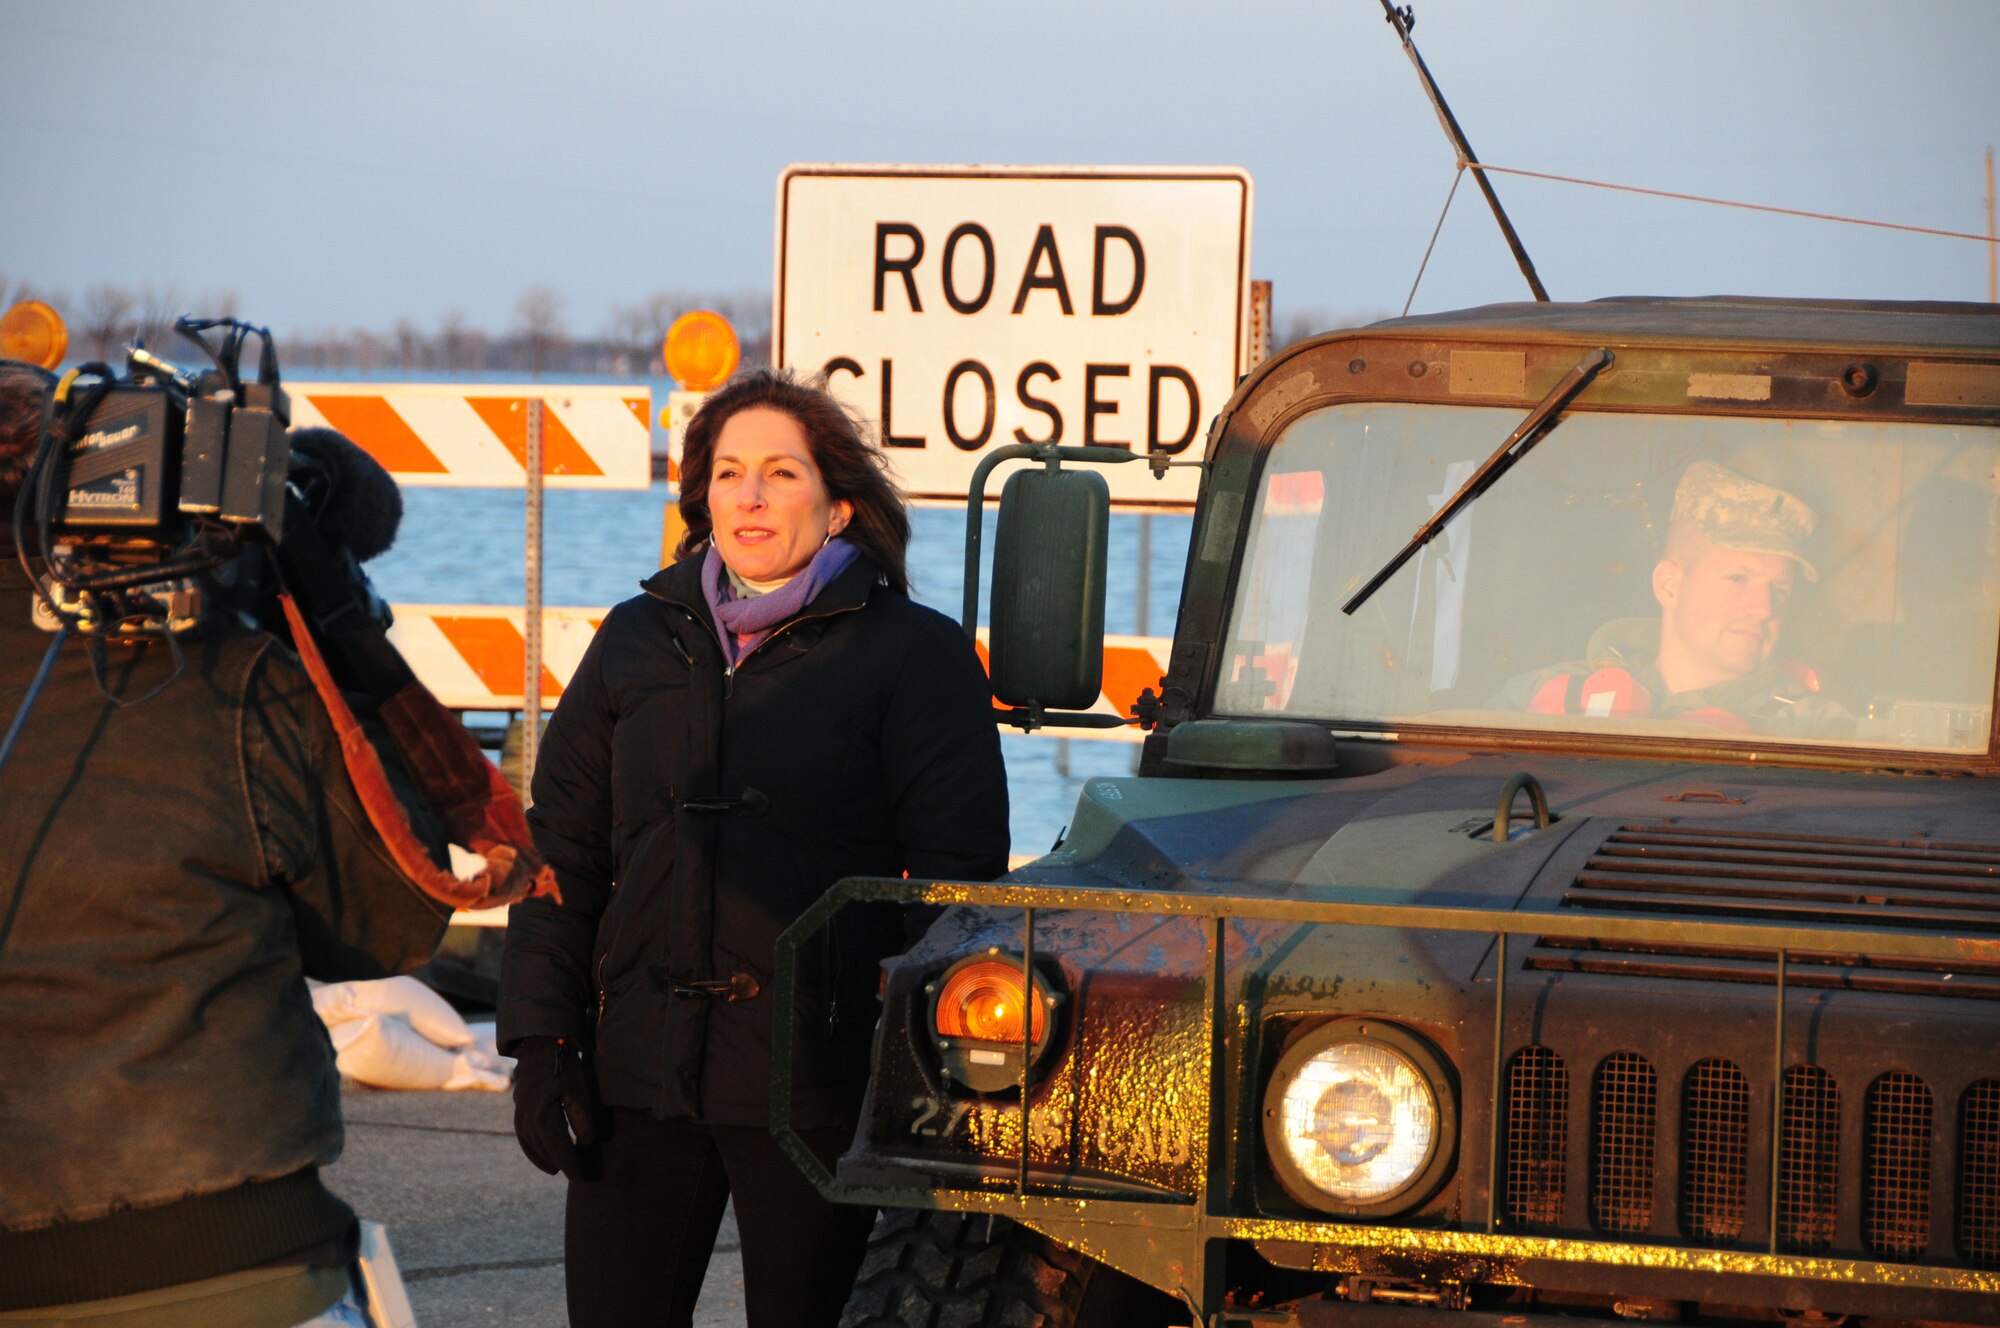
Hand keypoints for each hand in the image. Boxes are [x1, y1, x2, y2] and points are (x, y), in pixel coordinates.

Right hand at [510, 1036, 602, 1179]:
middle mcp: (528, 1119)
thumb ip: (583, 1119)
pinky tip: (544, 1158)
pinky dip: (533, 1151)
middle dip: (563, 1165)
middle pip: (546, 1151)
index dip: (572, 1165)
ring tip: (561, 1170)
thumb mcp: (580, 1091)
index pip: (560, 1149)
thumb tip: (586, 1144)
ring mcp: (520, 1116)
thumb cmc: (566, 1068)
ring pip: (533, 1146)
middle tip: (579, 1177)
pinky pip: (524, 1138)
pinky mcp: (519, 1111)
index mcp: (545, 1116)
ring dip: (546, 1160)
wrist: (541, 1047)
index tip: (583, 1178)